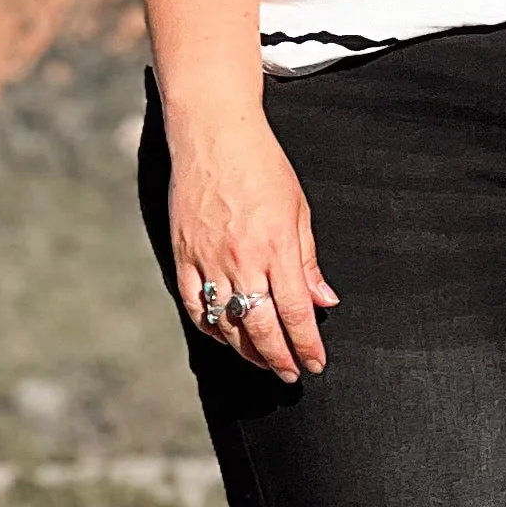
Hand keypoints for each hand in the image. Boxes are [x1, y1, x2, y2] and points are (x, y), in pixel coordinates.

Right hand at [168, 112, 336, 379]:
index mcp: (276, 247)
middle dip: (280, 358)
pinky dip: (211, 327)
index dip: (307, 346)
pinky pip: (194, 305)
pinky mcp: (182, 254)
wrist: (214, 133)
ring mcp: (207, 259)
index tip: (315, 364)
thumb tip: (323, 301)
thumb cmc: (262, 165)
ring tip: (264, 359)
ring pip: (226, 324)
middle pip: (261, 328)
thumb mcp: (298, 210)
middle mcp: (241, 259)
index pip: (295, 313)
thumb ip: (308, 261)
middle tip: (291, 374)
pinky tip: (226, 335)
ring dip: (247, 350)